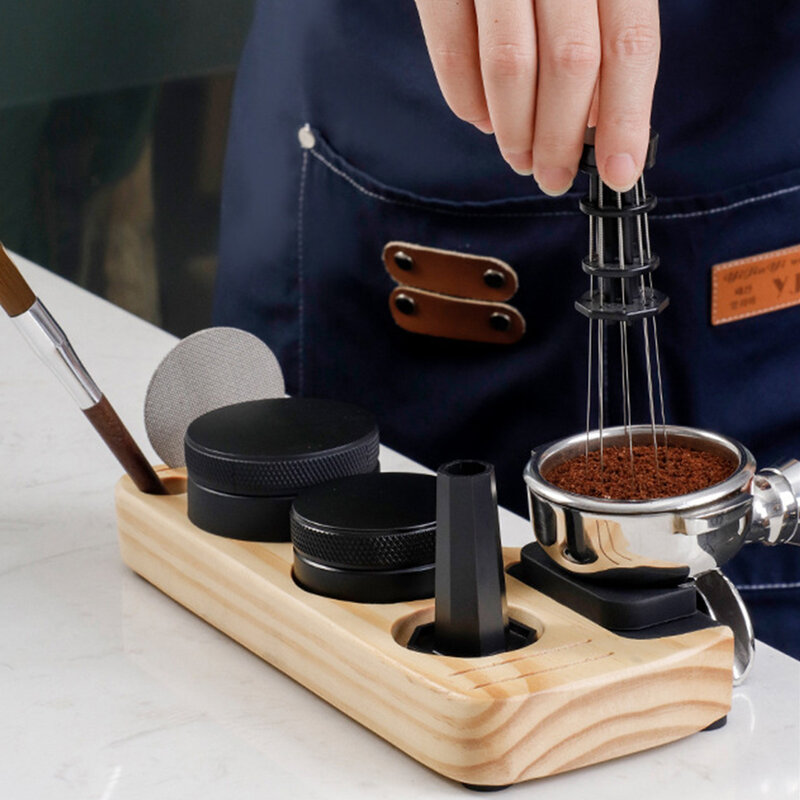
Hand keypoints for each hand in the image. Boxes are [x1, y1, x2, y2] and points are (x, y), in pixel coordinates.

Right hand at [414, 0, 659, 193]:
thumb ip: (607, 28)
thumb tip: (601, 116)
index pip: (630, 43)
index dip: (627, 117)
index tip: (620, 173)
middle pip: (569, 63)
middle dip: (560, 139)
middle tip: (553, 177)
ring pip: (509, 66)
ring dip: (515, 131)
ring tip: (520, 158)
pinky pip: (449, 50)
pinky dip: (465, 99)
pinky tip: (481, 119)